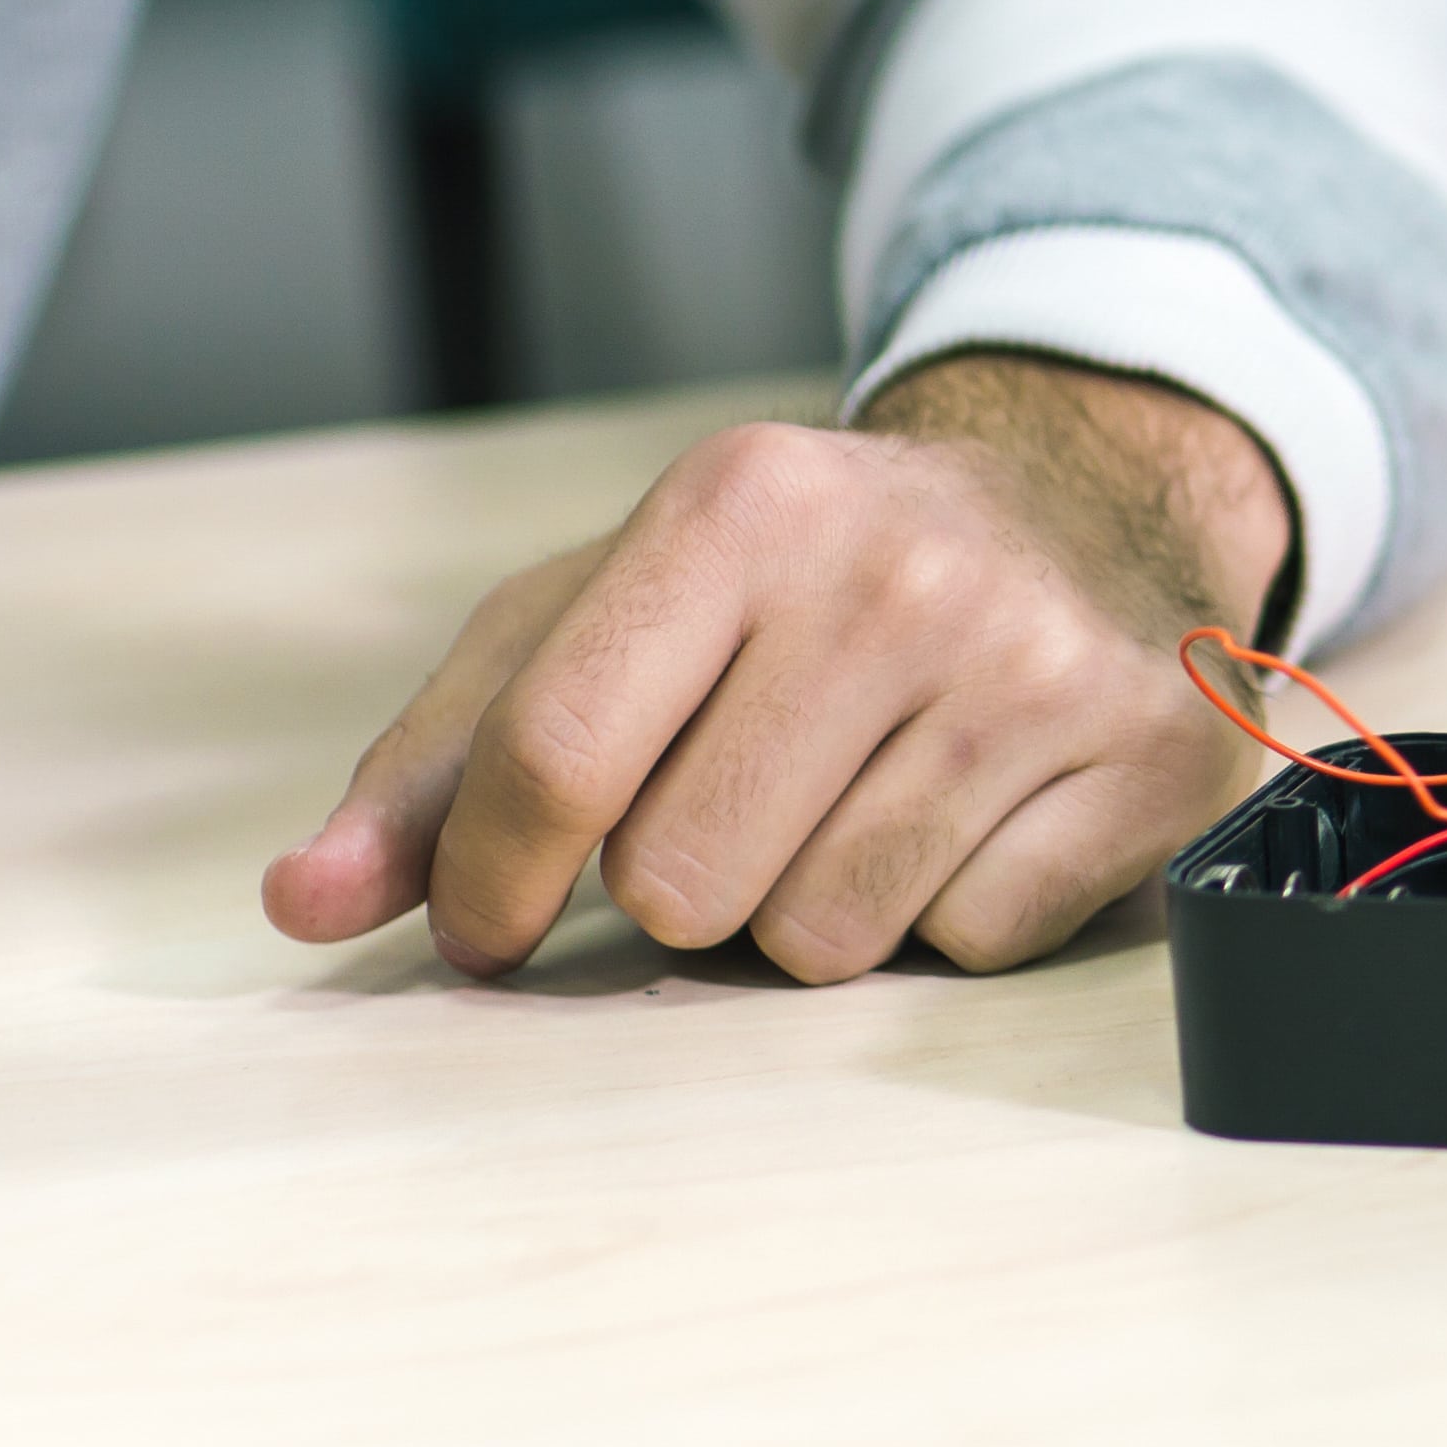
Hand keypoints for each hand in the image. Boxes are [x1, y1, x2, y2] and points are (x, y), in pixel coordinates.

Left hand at [260, 355, 1293, 982]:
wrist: (1085, 506)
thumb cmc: (804, 583)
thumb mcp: (612, 614)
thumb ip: (448, 761)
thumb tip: (303, 904)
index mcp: (742, 502)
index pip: (557, 755)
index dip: (492, 882)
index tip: (491, 923)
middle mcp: (899, 571)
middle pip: (686, 882)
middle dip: (691, 881)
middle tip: (749, 800)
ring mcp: (1035, 666)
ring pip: (827, 935)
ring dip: (816, 908)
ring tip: (861, 802)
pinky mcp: (1144, 756)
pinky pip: (967, 944)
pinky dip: (949, 914)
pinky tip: (972, 814)